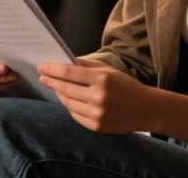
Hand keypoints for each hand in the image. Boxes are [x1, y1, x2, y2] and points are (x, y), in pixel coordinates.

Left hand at [38, 58, 155, 133]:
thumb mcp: (110, 70)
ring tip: (57, 87)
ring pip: (68, 103)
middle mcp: (98, 97)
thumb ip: (87, 66)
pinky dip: (70, 106)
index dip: (52, 69)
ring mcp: (97, 114)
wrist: (146, 109)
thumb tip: (67, 62)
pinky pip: (75, 115)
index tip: (41, 66)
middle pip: (65, 89)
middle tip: (42, 76)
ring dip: (60, 94)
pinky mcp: (96, 127)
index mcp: (102, 79)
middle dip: (51, 81)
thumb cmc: (127, 86)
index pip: (69, 73)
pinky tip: (69, 100)